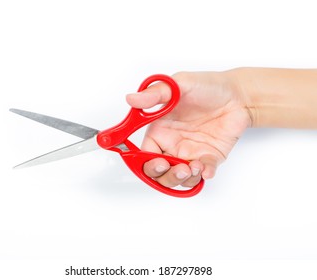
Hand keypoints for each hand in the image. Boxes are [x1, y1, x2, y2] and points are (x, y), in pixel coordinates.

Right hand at [126, 71, 251, 187]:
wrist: (237, 94)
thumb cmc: (207, 86)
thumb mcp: (179, 85)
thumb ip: (155, 94)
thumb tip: (131, 98)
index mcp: (160, 129)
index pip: (144, 154)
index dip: (147, 163)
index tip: (158, 162)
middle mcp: (172, 143)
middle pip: (159, 172)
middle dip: (166, 176)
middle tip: (179, 169)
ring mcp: (190, 152)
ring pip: (179, 178)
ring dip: (185, 179)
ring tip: (195, 166)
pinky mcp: (208, 157)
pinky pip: (203, 173)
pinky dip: (204, 175)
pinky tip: (206, 167)